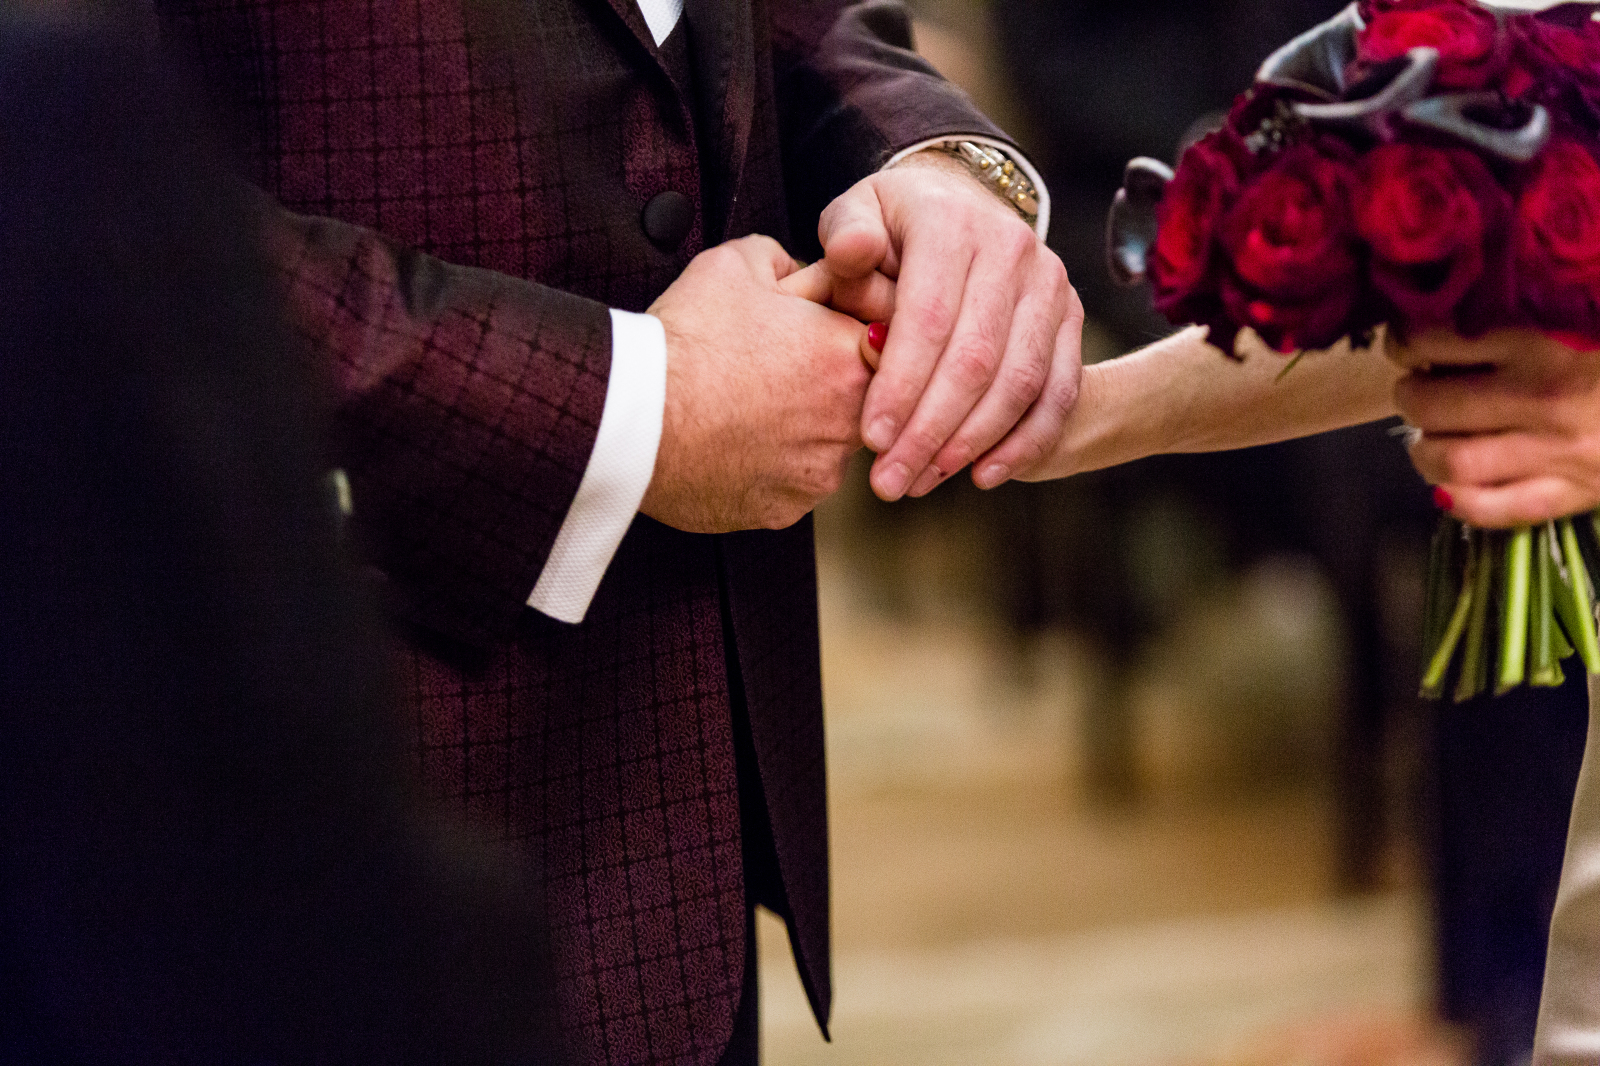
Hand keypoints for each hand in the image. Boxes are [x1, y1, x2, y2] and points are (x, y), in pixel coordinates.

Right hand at [641, 235, 876, 533]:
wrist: (638, 416)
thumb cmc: (686, 341)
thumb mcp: (737, 264)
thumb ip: (788, 261)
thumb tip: (799, 272)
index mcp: (850, 356)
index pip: (877, 343)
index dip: (835, 335)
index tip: (806, 336)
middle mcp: (850, 422)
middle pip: (855, 399)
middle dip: (820, 384)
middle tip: (769, 369)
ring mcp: (819, 473)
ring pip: (823, 446)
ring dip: (796, 430)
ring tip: (743, 408)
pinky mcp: (787, 510)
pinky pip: (790, 485)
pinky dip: (767, 468)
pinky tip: (731, 443)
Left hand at [818, 149, 1083, 499]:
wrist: (957, 203)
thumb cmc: (891, 226)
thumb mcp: (857, 216)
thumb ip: (846, 239)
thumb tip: (852, 255)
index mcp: (952, 223)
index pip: (929, 318)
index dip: (901, 385)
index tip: (872, 440)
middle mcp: (1011, 247)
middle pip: (976, 359)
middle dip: (930, 431)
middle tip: (890, 483)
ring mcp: (1049, 284)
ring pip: (1020, 382)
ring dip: (972, 443)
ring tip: (923, 481)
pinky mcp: (1071, 317)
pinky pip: (1059, 391)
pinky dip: (1025, 441)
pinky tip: (984, 475)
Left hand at [1392, 328, 1599, 526]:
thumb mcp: (1576, 316)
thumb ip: (1513, 316)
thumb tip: (1444, 328)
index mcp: (1542, 340)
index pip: (1434, 341)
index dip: (1406, 343)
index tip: (1408, 345)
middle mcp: (1543, 398)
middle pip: (1431, 407)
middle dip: (1410, 399)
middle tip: (1419, 392)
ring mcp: (1557, 452)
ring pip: (1452, 462)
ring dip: (1425, 452)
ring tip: (1432, 439)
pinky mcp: (1573, 494)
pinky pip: (1491, 509)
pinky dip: (1458, 500)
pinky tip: (1453, 484)